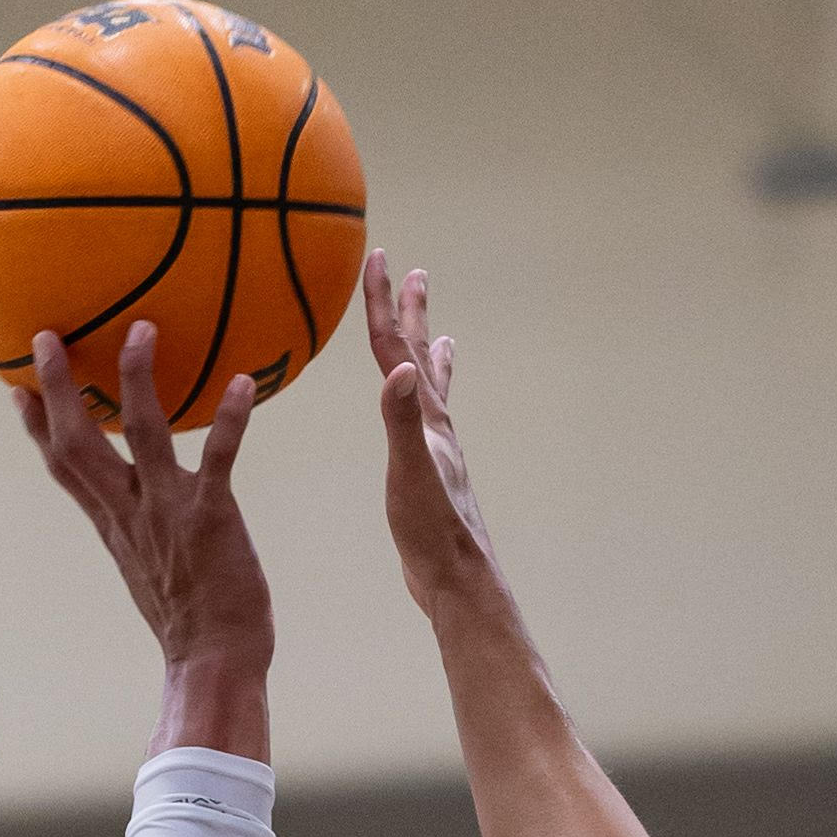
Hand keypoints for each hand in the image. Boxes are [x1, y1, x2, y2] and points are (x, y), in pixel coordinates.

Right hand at [15, 322, 272, 672]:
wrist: (214, 661)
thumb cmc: (193, 620)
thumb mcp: (150, 568)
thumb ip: (142, 528)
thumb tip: (145, 512)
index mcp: (113, 524)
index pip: (64, 468)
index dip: (37, 426)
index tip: (16, 387)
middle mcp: (130, 513)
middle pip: (78, 442)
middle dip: (58, 388)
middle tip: (46, 337)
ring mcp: (167, 513)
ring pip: (142, 434)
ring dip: (136, 379)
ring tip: (140, 330)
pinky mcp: (209, 517)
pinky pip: (217, 458)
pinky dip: (229, 420)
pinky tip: (241, 383)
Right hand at [361, 250, 496, 613]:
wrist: (457, 579)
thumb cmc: (432, 531)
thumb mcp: (409, 473)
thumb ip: (401, 422)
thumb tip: (401, 370)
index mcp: (426, 419)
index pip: (396, 349)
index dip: (384, 303)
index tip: (379, 257)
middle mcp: (434, 426)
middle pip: (418, 357)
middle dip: (411, 314)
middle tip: (415, 274)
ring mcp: (436, 450)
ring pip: (428, 389)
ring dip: (426, 355)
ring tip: (434, 335)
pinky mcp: (432, 475)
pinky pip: (422, 421)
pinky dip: (422, 403)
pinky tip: (423, 416)